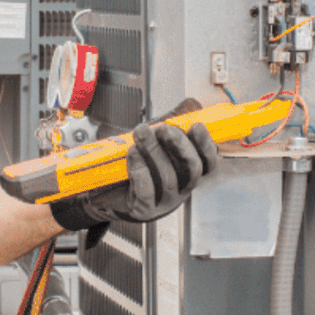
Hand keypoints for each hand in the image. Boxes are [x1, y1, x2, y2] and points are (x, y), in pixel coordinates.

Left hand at [49, 121, 217, 230]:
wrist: (106, 191)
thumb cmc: (136, 165)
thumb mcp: (156, 142)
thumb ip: (174, 124)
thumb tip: (190, 105)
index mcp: (187, 172)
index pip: (208, 161)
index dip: (206, 144)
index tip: (197, 126)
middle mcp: (181, 188)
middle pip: (192, 169)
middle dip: (179, 145)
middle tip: (164, 128)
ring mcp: (164, 201)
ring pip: (168, 178)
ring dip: (154, 152)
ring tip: (141, 135)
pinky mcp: (144, 209)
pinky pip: (147, 192)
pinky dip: (140, 170)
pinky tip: (133, 155)